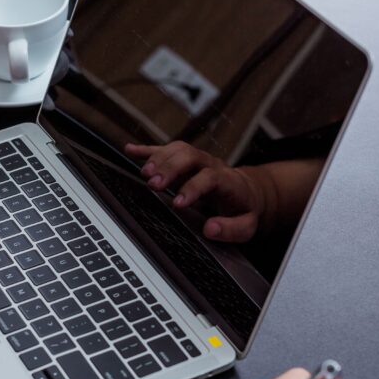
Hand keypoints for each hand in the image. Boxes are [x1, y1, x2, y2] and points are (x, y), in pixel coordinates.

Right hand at [124, 142, 264, 242]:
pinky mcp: (185, 160)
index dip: (193, 188)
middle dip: (170, 168)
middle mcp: (211, 164)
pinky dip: (147, 150)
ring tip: (144, 173)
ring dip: (159, 158)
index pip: (210, 178)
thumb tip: (210, 229)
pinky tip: (130, 150)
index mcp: (228, 180)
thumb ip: (232, 229)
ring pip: (178, 149)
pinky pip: (166, 149)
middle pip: (190, 156)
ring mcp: (197, 159)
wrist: (248, 190)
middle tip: (153, 184)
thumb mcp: (247, 225)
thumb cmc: (243, 209)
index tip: (177, 203)